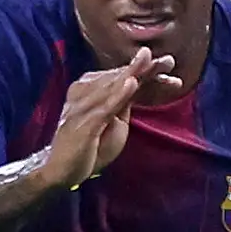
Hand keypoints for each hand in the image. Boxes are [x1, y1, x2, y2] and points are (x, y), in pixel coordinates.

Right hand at [39, 48, 168, 189]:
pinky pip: (103, 108)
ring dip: (133, 73)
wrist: (60, 170)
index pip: (122, 77)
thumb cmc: (89, 146)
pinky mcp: (83, 125)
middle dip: (145, 68)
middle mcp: (85, 94)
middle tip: (170, 60)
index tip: (170, 64)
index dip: (146, 69)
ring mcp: (83, 108)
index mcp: (93, 91)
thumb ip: (123, 103)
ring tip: (150, 61)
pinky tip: (132, 83)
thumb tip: (137, 84)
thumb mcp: (114, 122)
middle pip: (119, 77)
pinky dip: (118, 95)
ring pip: (111, 87)